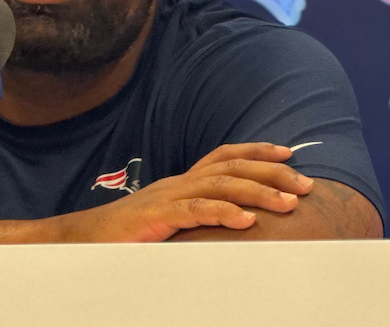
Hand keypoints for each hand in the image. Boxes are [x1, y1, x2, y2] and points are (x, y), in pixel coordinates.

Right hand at [63, 143, 313, 242]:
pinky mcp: (157, 216)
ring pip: (220, 185)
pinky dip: (224, 213)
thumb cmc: (127, 235)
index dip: (257, 150)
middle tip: (306, 184)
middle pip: (231, 166)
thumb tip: (231, 223)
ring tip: (289, 203)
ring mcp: (168, 197)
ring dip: (259, 192)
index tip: (290, 152)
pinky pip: (196, 211)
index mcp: (182, 181)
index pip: (224, 155)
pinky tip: (247, 221)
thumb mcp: (168, 220)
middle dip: (272, 171)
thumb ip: (194, 216)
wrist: (83, 240)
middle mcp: (179, 182)